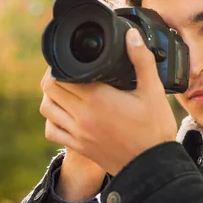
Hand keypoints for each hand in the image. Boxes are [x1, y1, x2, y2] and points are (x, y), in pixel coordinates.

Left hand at [41, 28, 177, 174]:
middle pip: (50, 88)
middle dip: (56, 75)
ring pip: (47, 107)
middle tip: (69, 69)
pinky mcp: (78, 146)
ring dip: (51, 95)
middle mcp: (82, 115)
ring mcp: (77, 133)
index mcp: (97, 98)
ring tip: (65, 88)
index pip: (63, 74)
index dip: (63, 62)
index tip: (73, 58)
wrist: (153, 167)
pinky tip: (66, 112)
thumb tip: (131, 35)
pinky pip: (52, 130)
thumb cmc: (155, 129)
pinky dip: (53, 118)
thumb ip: (141, 60)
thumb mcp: (153, 91)